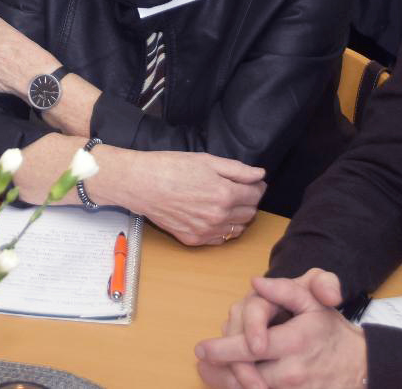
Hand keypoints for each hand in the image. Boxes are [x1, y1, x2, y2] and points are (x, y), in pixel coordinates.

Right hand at [132, 152, 264, 246]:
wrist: (142, 184)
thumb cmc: (171, 167)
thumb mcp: (207, 160)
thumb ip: (238, 170)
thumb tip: (260, 175)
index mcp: (225, 194)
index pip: (256, 195)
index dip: (257, 186)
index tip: (252, 182)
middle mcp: (219, 217)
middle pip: (250, 214)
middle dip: (249, 201)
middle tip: (238, 190)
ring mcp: (206, 231)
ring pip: (237, 229)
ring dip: (237, 217)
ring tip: (225, 203)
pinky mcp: (193, 240)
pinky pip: (220, 239)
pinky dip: (222, 229)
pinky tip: (212, 216)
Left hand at [196, 271, 365, 388]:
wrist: (360, 367)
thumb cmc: (330, 332)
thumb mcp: (313, 303)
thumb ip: (285, 290)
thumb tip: (256, 282)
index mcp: (294, 342)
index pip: (249, 348)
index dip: (222, 350)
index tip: (201, 349)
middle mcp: (292, 371)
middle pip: (244, 375)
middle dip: (219, 371)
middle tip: (202, 364)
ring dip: (227, 385)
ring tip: (208, 375)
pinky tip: (231, 385)